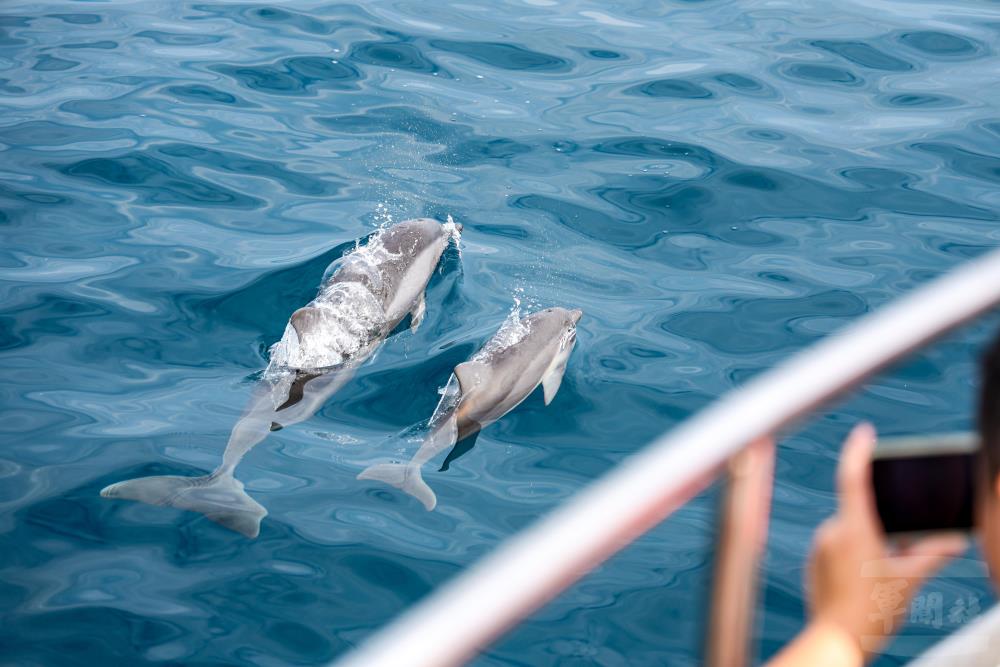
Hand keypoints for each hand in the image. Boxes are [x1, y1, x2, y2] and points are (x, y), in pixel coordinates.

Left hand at [806, 422, 966, 657]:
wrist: (835, 639)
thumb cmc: (871, 611)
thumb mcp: (907, 581)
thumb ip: (930, 556)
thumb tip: (952, 542)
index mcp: (854, 529)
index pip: (853, 478)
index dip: (858, 452)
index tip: (864, 433)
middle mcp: (831, 531)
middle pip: (858, 511)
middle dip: (880, 524)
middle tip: (894, 551)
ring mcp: (819, 546)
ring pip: (848, 531)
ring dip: (867, 542)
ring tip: (880, 576)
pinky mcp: (813, 561)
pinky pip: (836, 547)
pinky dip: (852, 555)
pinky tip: (863, 580)